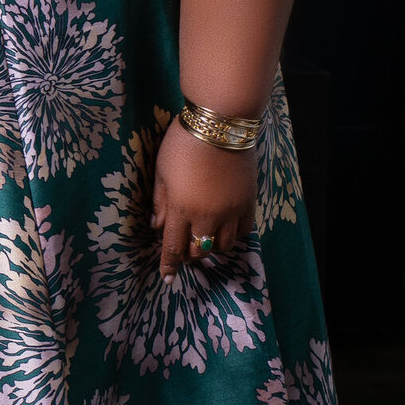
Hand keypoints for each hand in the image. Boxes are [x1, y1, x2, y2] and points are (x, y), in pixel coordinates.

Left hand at [150, 117, 256, 277]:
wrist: (221, 124)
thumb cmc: (182, 144)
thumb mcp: (161, 172)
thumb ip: (160, 203)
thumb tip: (156, 227)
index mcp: (182, 209)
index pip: (174, 247)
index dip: (170, 265)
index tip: (167, 279)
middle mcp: (209, 216)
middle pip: (200, 250)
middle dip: (188, 255)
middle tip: (182, 252)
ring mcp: (232, 211)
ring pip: (223, 245)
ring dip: (210, 247)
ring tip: (203, 239)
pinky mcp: (249, 202)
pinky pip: (243, 231)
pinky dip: (232, 236)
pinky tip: (225, 229)